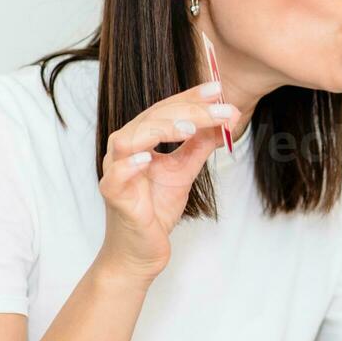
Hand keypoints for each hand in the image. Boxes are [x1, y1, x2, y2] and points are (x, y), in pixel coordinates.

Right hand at [96, 81, 241, 281]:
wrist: (141, 252)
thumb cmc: (156, 209)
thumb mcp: (184, 170)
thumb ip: (201, 144)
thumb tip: (227, 119)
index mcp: (140, 139)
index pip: (165, 109)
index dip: (190, 98)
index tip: (218, 89)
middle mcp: (124, 150)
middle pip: (151, 119)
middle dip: (188, 111)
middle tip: (220, 109)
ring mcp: (115, 172)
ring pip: (129, 140)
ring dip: (159, 130)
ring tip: (189, 127)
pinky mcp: (113, 196)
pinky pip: (116, 176)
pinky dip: (130, 165)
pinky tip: (148, 158)